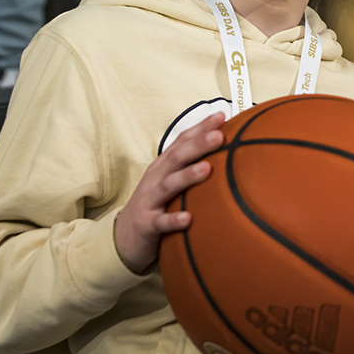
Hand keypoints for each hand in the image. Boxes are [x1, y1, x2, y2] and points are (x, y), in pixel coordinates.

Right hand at [114, 111, 225, 273]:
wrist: (124, 237)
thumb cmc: (157, 204)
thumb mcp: (171, 181)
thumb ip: (193, 167)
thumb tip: (228, 153)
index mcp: (164, 165)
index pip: (182, 141)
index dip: (201, 127)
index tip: (222, 116)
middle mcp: (156, 178)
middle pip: (177, 157)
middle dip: (198, 145)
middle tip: (219, 136)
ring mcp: (150, 200)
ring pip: (169, 185)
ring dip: (188, 176)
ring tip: (207, 169)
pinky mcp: (146, 224)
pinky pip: (160, 222)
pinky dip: (173, 220)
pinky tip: (188, 219)